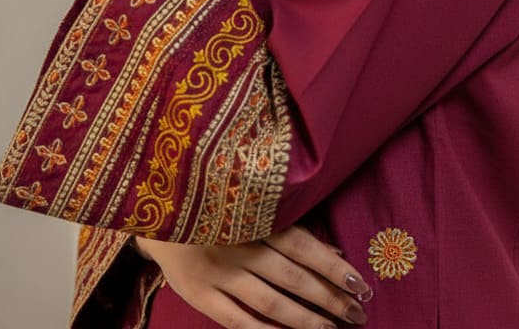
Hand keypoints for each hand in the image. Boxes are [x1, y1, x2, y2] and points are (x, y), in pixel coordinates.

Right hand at [134, 225, 372, 327]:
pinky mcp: (200, 294)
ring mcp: (218, 272)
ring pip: (271, 303)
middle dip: (329, 299)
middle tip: (358, 313)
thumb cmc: (216, 201)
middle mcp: (240, 244)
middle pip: (293, 278)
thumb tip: (335, 251)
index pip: (304, 247)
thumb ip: (292, 227)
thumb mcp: (252, 204)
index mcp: (255, 216)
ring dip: (306, 320)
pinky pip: (238, 322)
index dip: (333, 268)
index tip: (361, 285)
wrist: (157, 208)